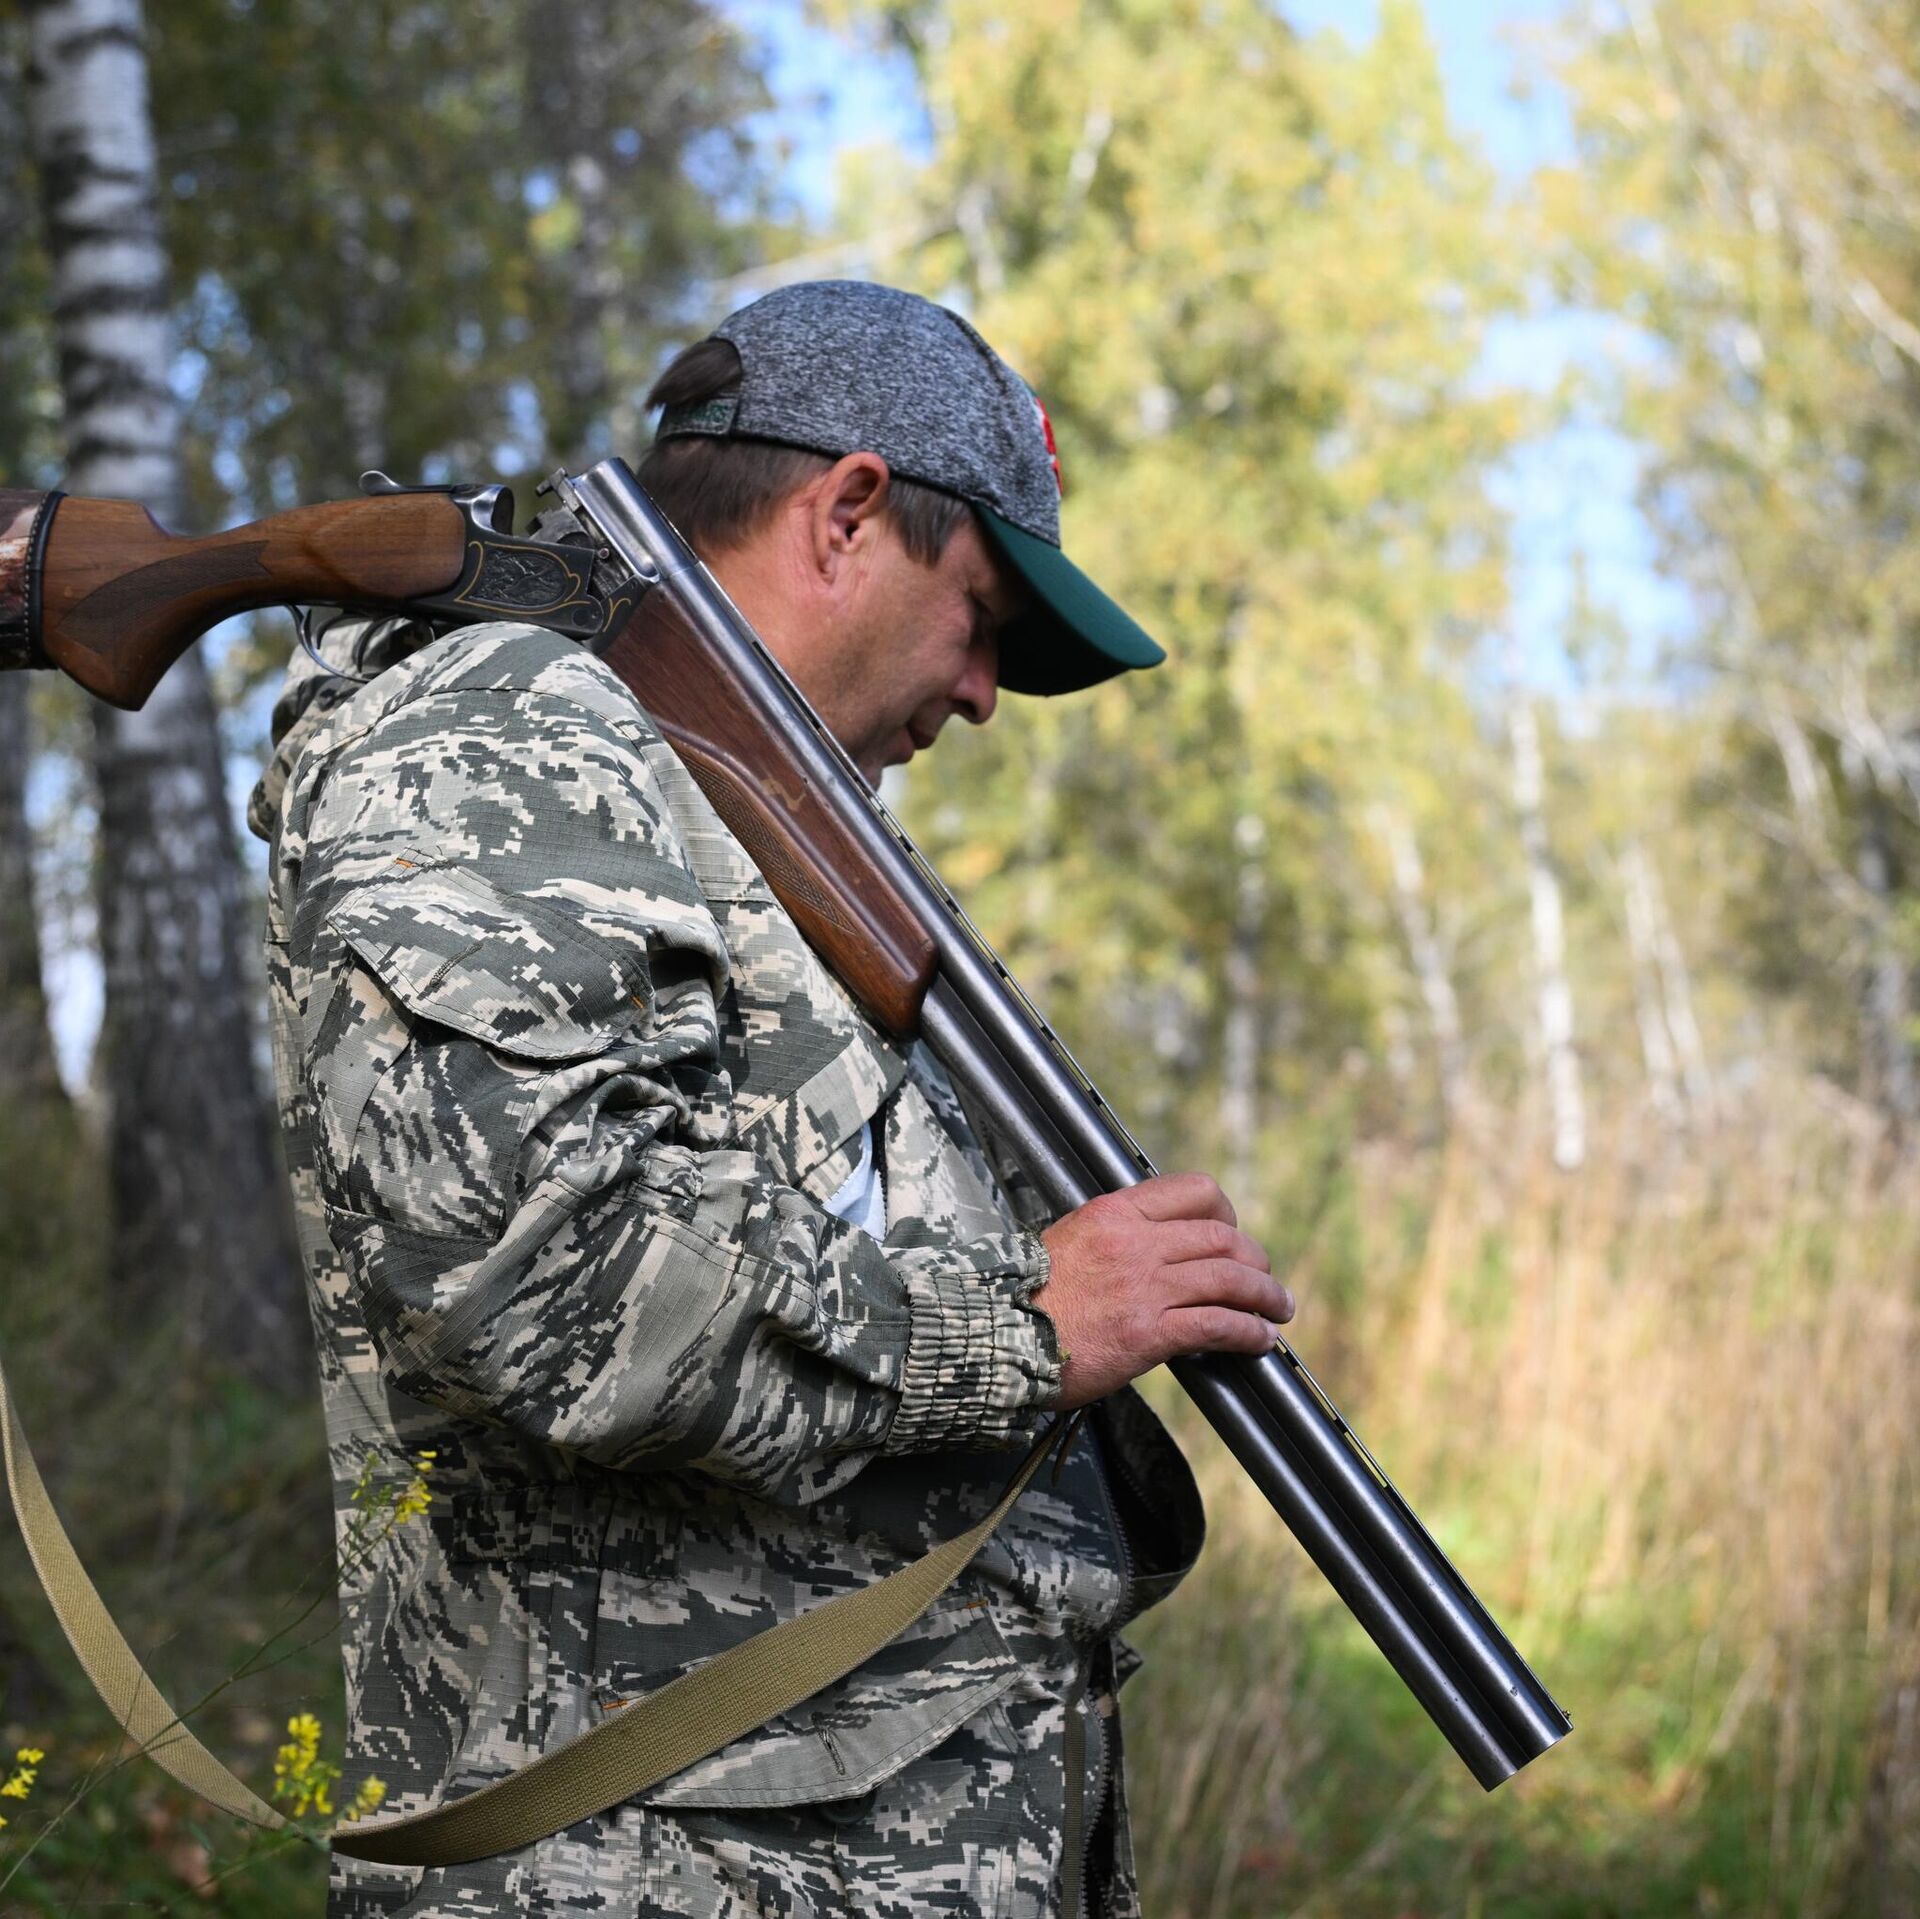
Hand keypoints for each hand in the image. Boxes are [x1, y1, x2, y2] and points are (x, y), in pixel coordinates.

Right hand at [1033, 1172, 1293, 1409]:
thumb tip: (1148, 1250)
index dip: (1225, 1211)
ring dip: (1265, 1295)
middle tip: (1263, 1279)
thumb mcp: (1067, 1242)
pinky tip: (1259, 1341)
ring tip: (1278, 1308)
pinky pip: (1218, 1325)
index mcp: (1115, 1213)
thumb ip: (1111, 1239)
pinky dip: (1249, 1333)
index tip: (1232, 1230)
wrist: (995, 1336)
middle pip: (1221, 1236)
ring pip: (1230, 1279)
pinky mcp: (1149, 1333)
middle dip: (1254, 1259)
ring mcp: (1145, 1286)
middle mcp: (1136, 1242)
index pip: (1192, 1191)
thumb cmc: (1024, 1298)